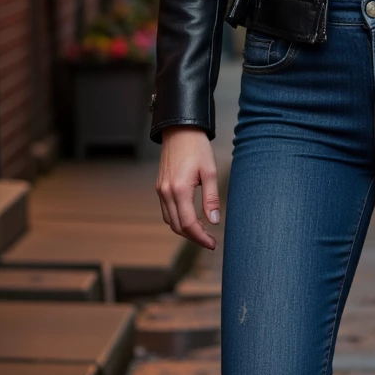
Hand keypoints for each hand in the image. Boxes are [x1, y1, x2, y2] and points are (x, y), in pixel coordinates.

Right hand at [156, 126, 220, 247]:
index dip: (201, 237)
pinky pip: (166, 210)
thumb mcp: (210, 172)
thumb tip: (214, 220)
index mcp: (179, 189)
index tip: (213, 244)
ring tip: (203, 231)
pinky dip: (177, 219)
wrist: (180, 130)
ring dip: (184, 230)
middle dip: (193, 237)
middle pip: (177, 226)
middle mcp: (166, 192)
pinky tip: (191, 218)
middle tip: (210, 240)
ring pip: (169, 220)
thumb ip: (211, 198)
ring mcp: (160, 190)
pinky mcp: (160, 187)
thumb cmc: (197, 147)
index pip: (188, 224)